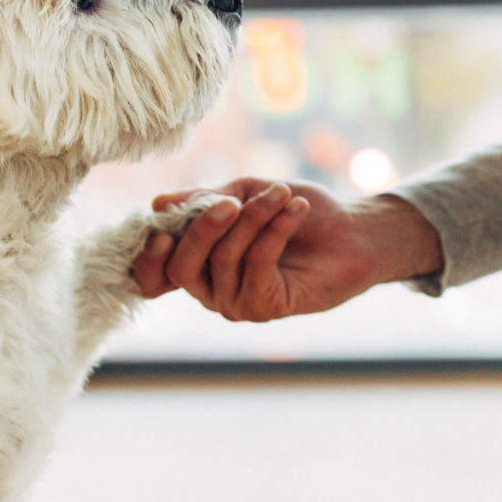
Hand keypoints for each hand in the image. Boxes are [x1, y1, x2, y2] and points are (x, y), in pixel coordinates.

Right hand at [130, 177, 442, 321]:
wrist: (352, 230)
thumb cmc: (294, 210)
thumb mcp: (245, 193)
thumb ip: (204, 199)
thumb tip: (158, 204)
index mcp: (199, 264)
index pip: (155, 275)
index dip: (149, 257)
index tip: (162, 224)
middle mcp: (211, 290)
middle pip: (183, 267)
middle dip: (204, 229)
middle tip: (233, 200)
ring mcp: (238, 303)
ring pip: (225, 259)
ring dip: (254, 219)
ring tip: (283, 195)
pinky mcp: (268, 307)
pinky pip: (257, 265)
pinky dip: (274, 231)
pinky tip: (296, 210)